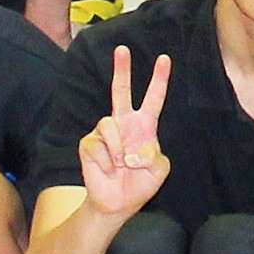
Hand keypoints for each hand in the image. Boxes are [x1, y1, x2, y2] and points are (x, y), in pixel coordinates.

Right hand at [75, 47, 174, 222]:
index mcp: (145, 127)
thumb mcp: (158, 172)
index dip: (159, 79)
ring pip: (110, 125)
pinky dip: (106, 161)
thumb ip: (155, 157)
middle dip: (122, 69)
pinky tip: (108, 169)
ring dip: (119, 149)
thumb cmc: (139, 186)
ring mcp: (104, 132)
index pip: (153, 99)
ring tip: (121, 165)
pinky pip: (98, 144)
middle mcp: (123, 124)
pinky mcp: (89, 143)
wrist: (116, 204)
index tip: (165, 58)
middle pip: (121, 91)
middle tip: (123, 49)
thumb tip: (134, 150)